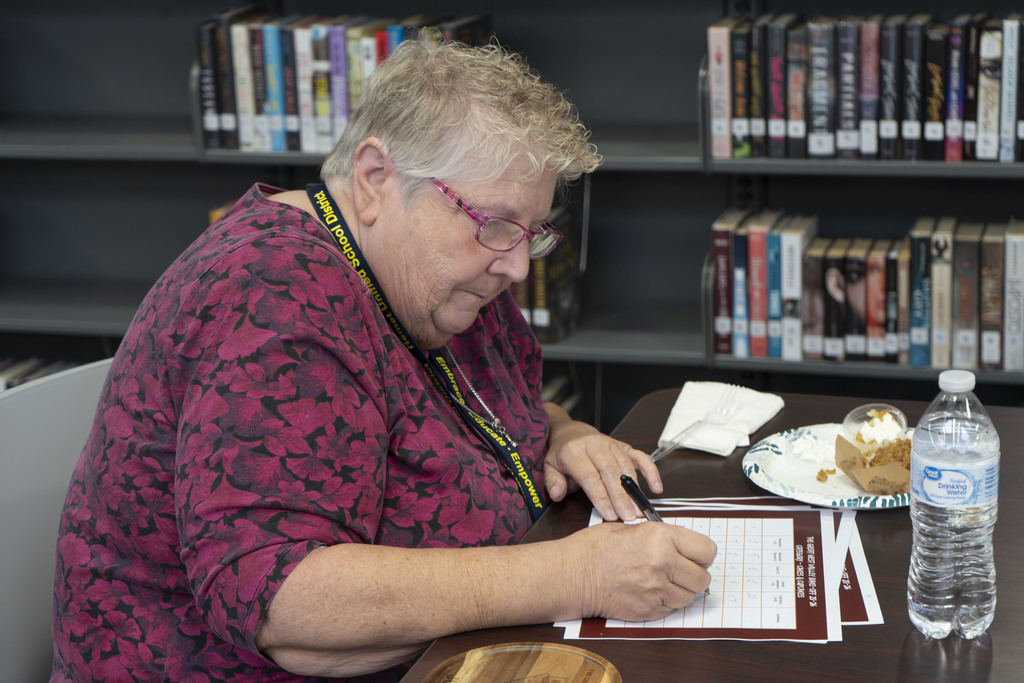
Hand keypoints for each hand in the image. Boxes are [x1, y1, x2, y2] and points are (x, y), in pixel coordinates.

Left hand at [543, 404, 661, 521]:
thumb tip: (558, 494)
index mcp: (574, 451)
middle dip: (620, 496)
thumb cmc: (563, 454)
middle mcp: (595, 445)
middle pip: (610, 472)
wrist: (571, 432)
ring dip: (634, 489)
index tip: (609, 515)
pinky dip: (651, 472)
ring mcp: (612, 444)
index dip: (601, 496)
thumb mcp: (549, 467)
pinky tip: (656, 488)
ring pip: (626, 466)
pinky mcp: (624, 446)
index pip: (590, 476)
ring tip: (638, 510)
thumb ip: (553, 482)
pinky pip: (641, 457)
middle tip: (628, 516)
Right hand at [563, 520, 716, 622]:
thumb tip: (683, 544)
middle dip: (696, 573)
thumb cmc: (596, 548)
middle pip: (703, 577)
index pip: (707, 550)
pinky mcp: (649, 610)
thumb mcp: (631, 527)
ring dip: (682, 589)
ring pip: (690, 596)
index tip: (698, 554)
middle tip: (682, 569)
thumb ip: (661, 536)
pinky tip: (651, 590)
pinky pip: (672, 608)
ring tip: (665, 580)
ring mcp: (657, 590)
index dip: (703, 553)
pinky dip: (667, 602)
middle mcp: (663, 564)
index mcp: (661, 538)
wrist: (573, 575)